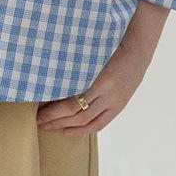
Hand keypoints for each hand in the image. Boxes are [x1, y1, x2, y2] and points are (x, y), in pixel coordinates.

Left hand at [35, 0, 169, 134]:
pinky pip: (101, 123)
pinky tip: (70, 131)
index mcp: (98, 80)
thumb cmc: (110, 44)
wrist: (137, 48)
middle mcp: (107, 95)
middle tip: (39, 121)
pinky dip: (85, 129)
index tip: (38, 111)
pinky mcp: (119, 106)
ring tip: (50, 127)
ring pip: (88, 122)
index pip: (72, 104)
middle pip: (77, 115)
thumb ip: (74, 66)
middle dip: (56, 120)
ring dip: (67, 126)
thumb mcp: (90, 53)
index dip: (54, 112)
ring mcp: (115, 102)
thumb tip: (50, 77)